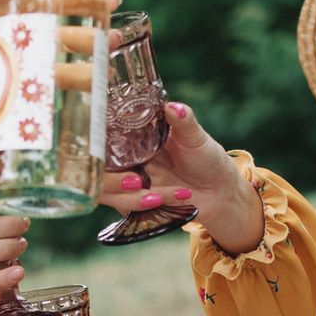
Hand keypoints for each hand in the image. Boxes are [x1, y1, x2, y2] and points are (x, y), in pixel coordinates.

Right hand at [92, 100, 261, 249]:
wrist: (219, 191)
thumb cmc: (206, 157)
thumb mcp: (196, 137)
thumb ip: (184, 122)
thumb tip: (174, 107)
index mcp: (134, 137)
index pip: (103, 138)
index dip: (96, 143)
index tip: (105, 147)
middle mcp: (125, 159)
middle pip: (98, 170)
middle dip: (110, 180)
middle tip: (135, 180)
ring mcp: (128, 183)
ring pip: (108, 193)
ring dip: (131, 197)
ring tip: (157, 197)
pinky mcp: (135, 204)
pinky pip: (125, 208)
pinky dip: (140, 207)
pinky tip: (160, 203)